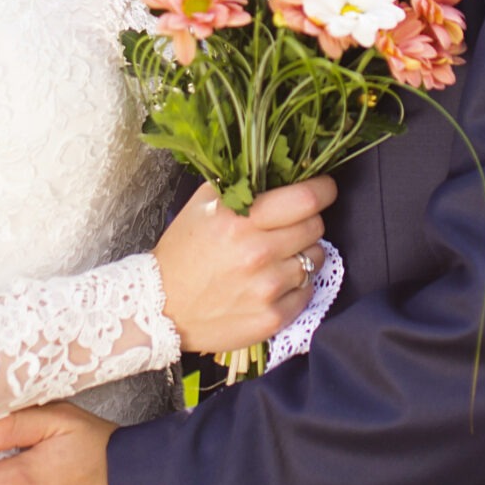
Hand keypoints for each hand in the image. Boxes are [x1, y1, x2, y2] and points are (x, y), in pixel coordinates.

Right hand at [151, 177, 334, 354]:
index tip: (324, 189)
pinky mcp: (272, 318)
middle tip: (291, 226)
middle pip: (315, 226)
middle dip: (309, 221)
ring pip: (315, 259)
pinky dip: (296, 285)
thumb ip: (239, 182)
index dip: (323, 190)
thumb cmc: (183, 252)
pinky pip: (307, 292)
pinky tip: (274, 283)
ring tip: (279, 257)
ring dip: (304, 254)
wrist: (160, 309)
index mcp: (240, 219)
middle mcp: (258, 253)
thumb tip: (278, 166)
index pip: (306, 199)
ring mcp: (267, 288)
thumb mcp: (202, 205)